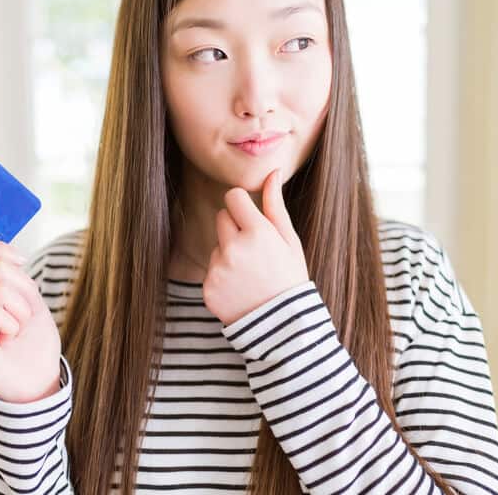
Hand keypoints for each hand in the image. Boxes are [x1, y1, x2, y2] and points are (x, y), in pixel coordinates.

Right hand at [0, 240, 61, 402]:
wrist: (38, 381)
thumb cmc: (33, 342)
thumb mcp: (30, 298)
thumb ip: (14, 276)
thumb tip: (6, 257)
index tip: (20, 263)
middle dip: (24, 293)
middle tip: (22, 320)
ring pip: (0, 291)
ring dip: (21, 312)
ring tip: (14, 332)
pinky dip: (12, 327)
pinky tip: (6, 342)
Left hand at [203, 168, 310, 325]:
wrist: (283, 325)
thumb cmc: (290, 277)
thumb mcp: (289, 240)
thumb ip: (275, 205)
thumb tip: (273, 172)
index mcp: (257, 232)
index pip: (232, 197)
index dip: (241, 205)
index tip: (250, 216)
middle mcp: (234, 248)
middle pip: (221, 217)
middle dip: (234, 228)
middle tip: (254, 250)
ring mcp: (218, 269)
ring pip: (216, 246)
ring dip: (228, 254)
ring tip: (249, 274)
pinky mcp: (207, 288)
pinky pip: (210, 270)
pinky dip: (222, 277)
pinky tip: (240, 289)